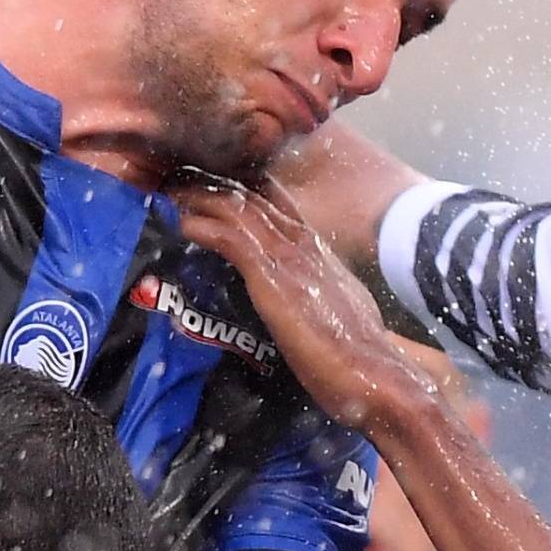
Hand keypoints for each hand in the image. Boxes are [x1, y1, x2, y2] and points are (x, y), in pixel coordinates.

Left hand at [171, 176, 425, 428]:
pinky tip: (184, 224)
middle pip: (255, 197)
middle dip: (217, 183)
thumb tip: (310, 312)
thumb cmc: (361, 359)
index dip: (248, 191)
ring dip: (202, 197)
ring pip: (238, 209)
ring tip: (173, 190)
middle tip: (184, 175)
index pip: (280, 208)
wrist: (376, 375)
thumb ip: (321, 303)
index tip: (221, 184)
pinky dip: (204, 227)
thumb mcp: (342, 318)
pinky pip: (230, 238)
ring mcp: (290, 258)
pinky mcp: (273, 278)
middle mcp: (305, 246)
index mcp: (320, 255)